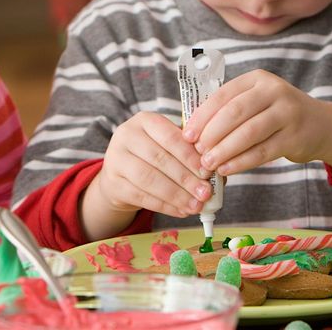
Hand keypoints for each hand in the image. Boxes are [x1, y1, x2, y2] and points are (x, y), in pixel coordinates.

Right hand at [91, 112, 210, 218]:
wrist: (121, 174)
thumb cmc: (153, 157)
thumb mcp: (169, 146)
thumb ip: (191, 155)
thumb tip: (218, 175)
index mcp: (145, 120)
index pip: (170, 136)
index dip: (190, 156)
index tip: (208, 172)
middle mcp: (126, 135)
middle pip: (160, 158)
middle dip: (186, 178)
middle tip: (206, 193)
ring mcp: (116, 159)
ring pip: (150, 179)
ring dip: (177, 195)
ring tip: (196, 206)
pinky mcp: (113, 182)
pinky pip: (142, 196)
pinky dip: (165, 206)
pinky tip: (181, 211)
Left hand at [183, 69, 331, 175]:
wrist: (322, 126)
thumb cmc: (276, 115)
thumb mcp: (256, 102)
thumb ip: (229, 110)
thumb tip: (192, 132)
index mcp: (257, 79)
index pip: (223, 95)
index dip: (202, 116)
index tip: (187, 135)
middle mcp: (274, 91)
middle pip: (234, 112)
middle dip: (211, 134)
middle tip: (196, 151)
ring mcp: (288, 113)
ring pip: (248, 133)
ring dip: (224, 150)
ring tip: (208, 163)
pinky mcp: (296, 137)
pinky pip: (263, 151)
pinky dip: (241, 162)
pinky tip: (227, 169)